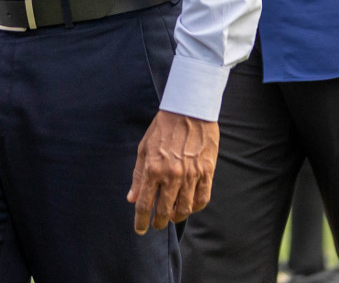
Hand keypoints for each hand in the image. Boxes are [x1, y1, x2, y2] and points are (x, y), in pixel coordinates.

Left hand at [126, 111, 218, 233]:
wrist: (188, 110)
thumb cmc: (163, 128)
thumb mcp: (144, 148)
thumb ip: (138, 175)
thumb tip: (132, 198)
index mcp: (153, 169)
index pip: (145, 204)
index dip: (141, 221)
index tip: (140, 229)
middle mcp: (172, 175)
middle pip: (164, 210)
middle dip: (158, 222)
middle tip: (156, 225)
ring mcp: (191, 175)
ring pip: (185, 208)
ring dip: (177, 217)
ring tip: (172, 217)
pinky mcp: (207, 171)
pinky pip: (203, 198)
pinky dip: (196, 207)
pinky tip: (190, 207)